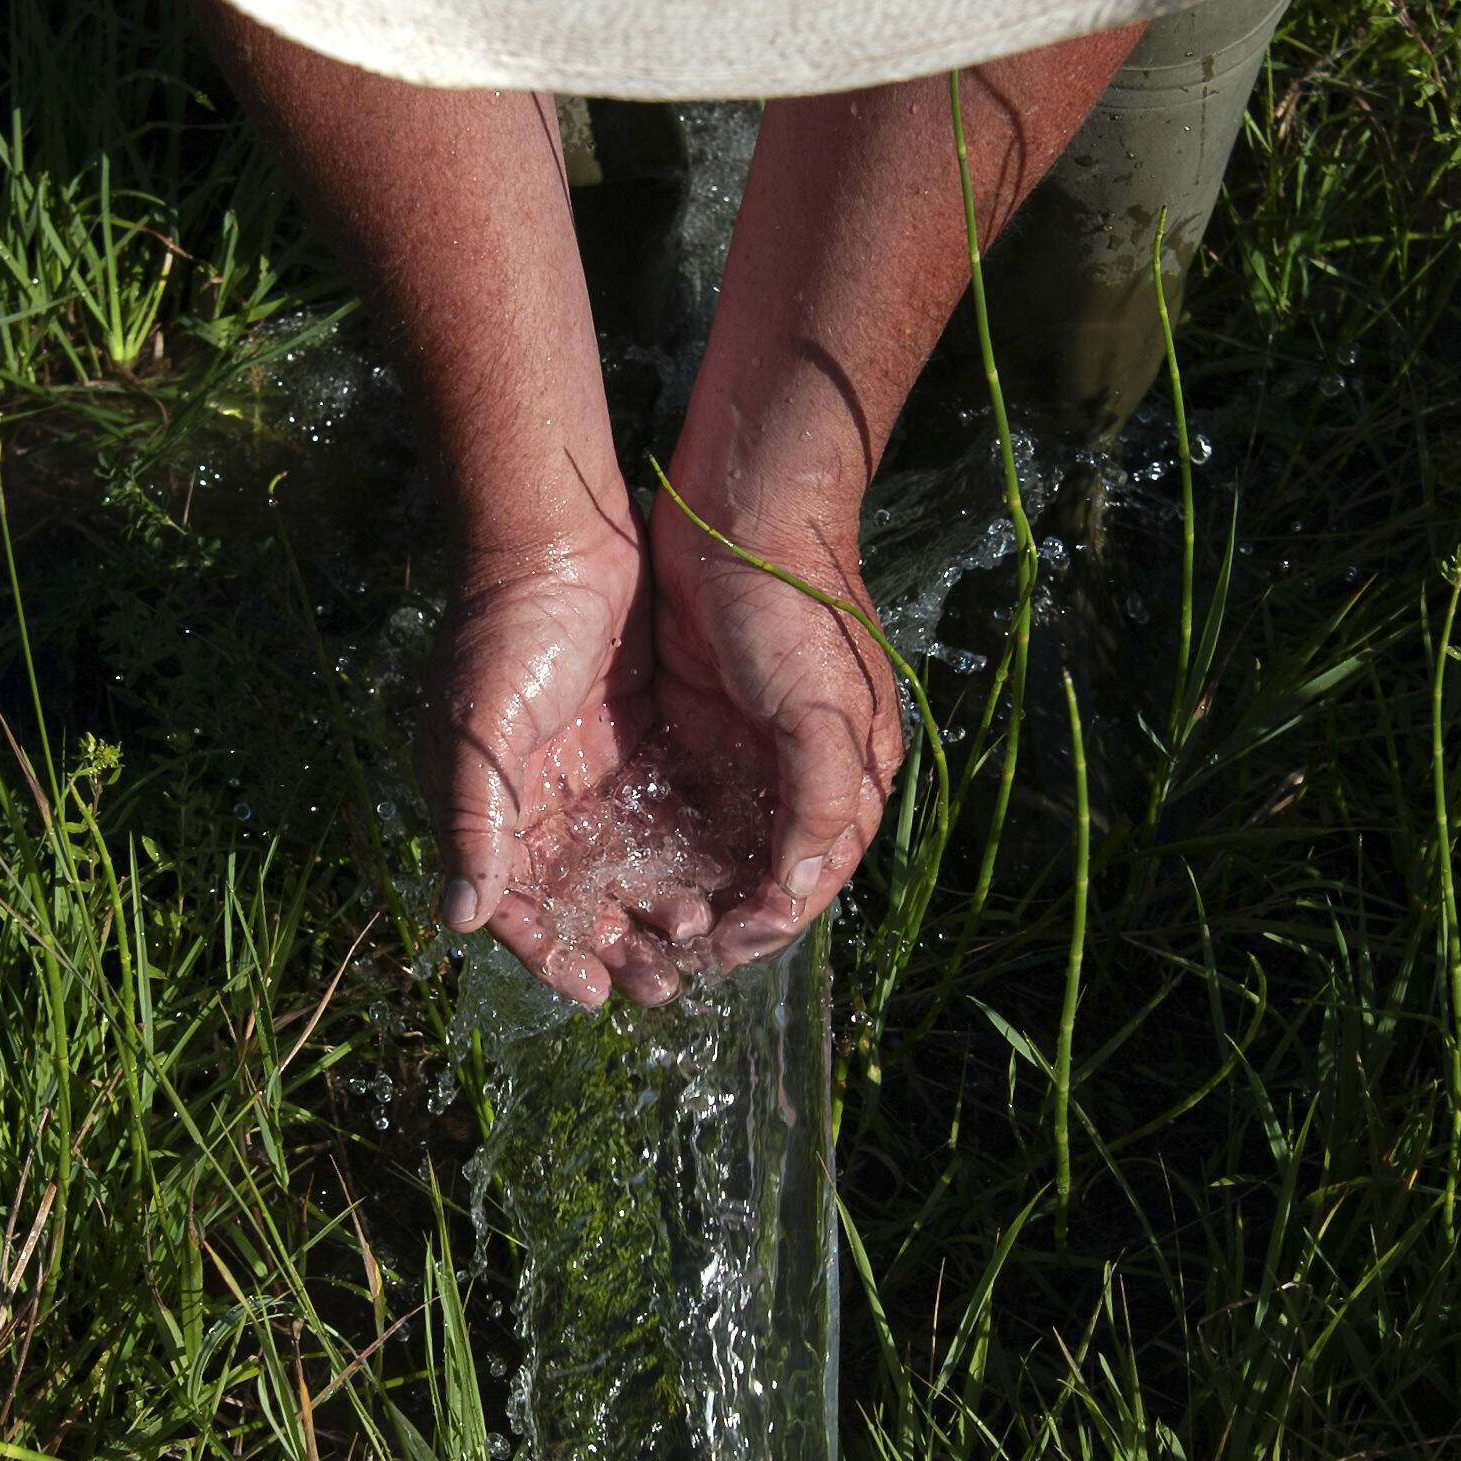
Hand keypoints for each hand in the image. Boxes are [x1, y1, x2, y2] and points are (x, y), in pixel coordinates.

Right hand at [425, 510, 719, 1007]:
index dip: (550, 952)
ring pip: (626, 869)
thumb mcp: (479, 730)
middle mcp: (536, 805)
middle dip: (618, 947)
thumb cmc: (504, 633)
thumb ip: (473, 824)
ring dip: (657, 911)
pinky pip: (663, 823)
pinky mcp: (638, 748)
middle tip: (664, 985)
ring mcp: (591, 777)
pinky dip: (684, 859)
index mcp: (485, 809)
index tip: (594, 991)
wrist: (559, 540)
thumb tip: (462, 920)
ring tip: (697, 939)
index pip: (514, 905)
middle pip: (577, 900)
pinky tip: (717, 887)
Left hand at [649, 481, 903, 970]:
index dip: (766, 922)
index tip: (715, 950)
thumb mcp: (822, 709)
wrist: (738, 507)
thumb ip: (821, 802)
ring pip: (707, 848)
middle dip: (714, 920)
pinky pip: (669, 804)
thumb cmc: (794, 606)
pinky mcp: (688, 725)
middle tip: (661, 953)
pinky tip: (613, 868)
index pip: (808, 879)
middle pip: (755, 876)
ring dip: (674, 890)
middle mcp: (795, 775)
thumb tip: (798, 892)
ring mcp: (739, 750)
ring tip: (630, 924)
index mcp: (848, 778)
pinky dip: (648, 842)